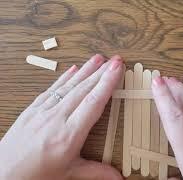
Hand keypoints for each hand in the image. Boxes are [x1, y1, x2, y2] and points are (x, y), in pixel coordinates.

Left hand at [0, 54, 123, 179]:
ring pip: (69, 85)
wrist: (3, 173)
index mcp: (68, 135)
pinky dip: (64, 77)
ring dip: (85, 70)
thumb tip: (118, 178)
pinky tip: (73, 69)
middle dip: (102, 72)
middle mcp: (56, 118)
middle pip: (83, 89)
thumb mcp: (69, 174)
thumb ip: (97, 172)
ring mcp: (43, 111)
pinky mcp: (33, 109)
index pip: (93, 102)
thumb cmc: (34, 175)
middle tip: (115, 60)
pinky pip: (52, 88)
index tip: (116, 68)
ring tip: (98, 59)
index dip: (107, 83)